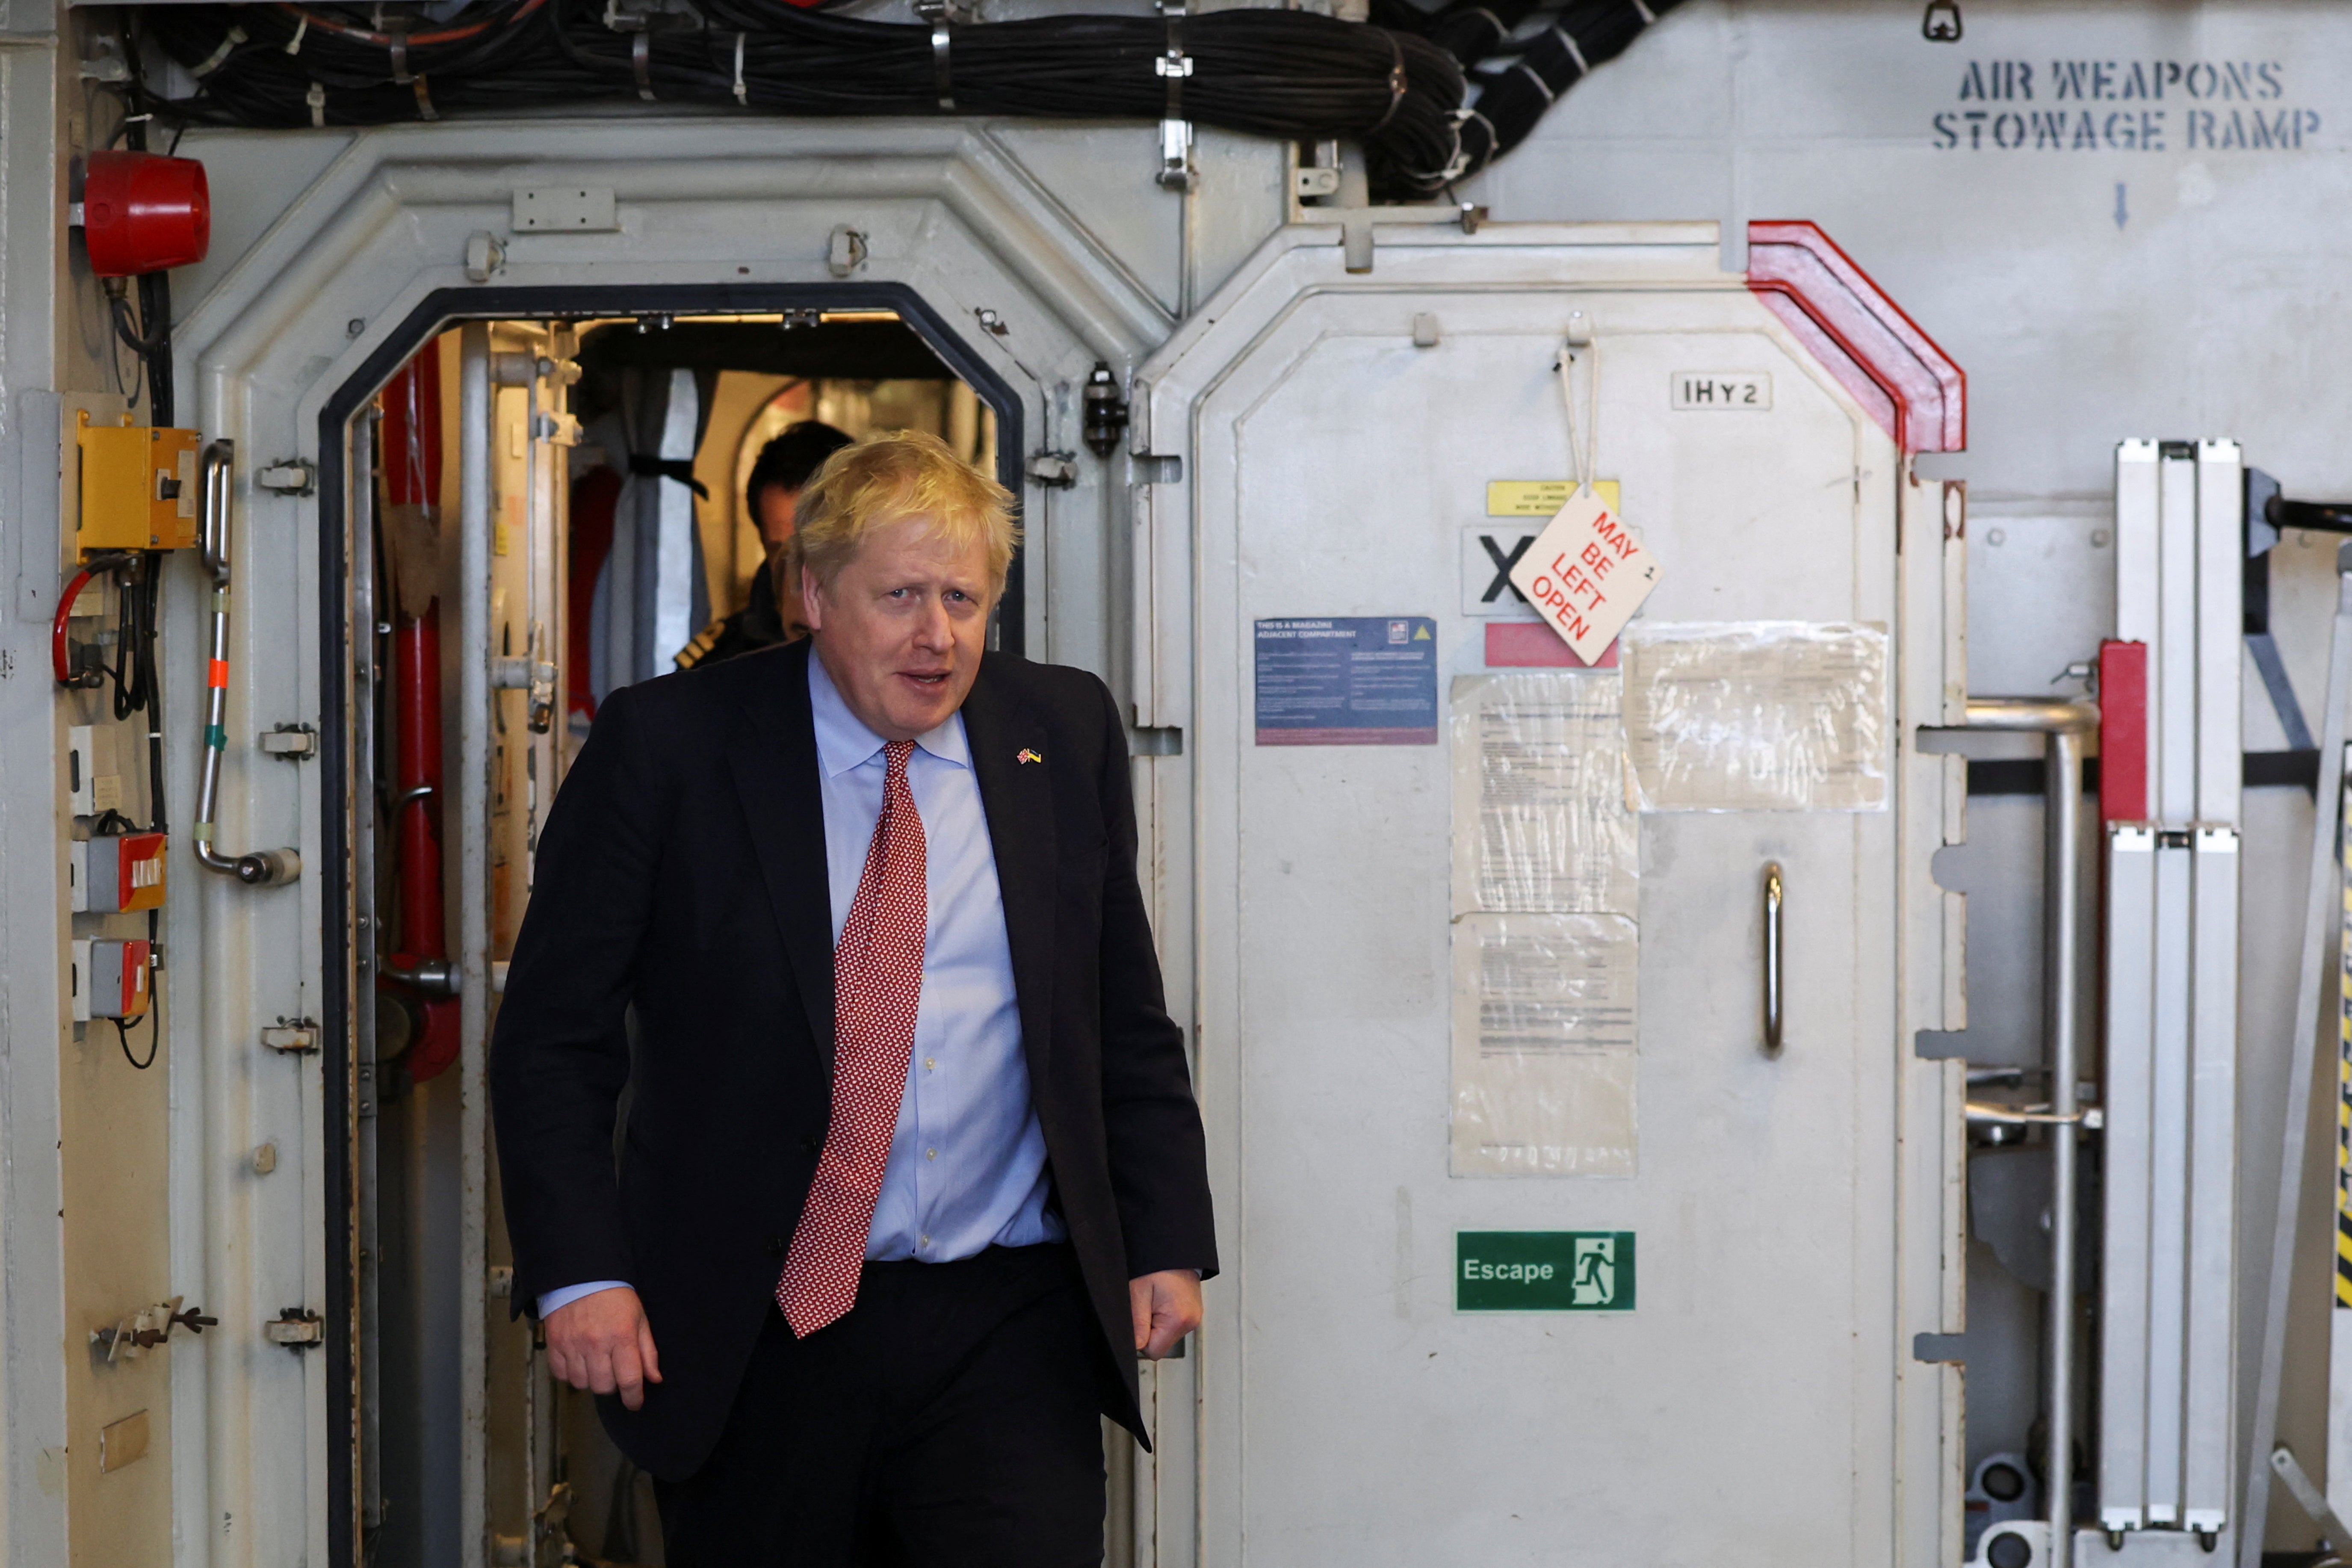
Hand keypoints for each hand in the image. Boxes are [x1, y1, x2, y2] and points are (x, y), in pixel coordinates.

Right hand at [545, 1286, 662, 1410]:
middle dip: (612, 1386)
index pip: (629, 1379)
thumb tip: (654, 1379)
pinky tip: (579, 1361)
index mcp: (622, 1337)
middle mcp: (596, 1344)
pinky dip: (571, 1373)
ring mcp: (573, 1344)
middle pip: (603, 1387)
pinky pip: (561, 1374)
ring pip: (582, 1384)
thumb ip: (647, 1351)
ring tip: (596, 1364)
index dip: (633, 1397)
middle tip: (614, 1372)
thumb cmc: (615, 1297)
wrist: (581, 1276)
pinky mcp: (555, 1344)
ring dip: (591, 1380)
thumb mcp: (639, 1319)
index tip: (634, 1403)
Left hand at [1129, 1269, 1201, 1359]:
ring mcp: (1194, 1318)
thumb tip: (1134, 1347)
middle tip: (1146, 1306)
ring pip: (1165, 1336)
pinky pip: (1172, 1326)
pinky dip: (1163, 1319)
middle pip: (1160, 1345)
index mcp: (1179, 1319)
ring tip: (1154, 1300)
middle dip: (1148, 1330)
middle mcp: (1191, 1322)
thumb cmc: (1156, 1265)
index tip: (1138, 1318)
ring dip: (1156, 1324)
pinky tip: (1161, 1301)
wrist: (1173, 1249)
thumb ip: (1136, 1325)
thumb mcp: (1138, 1293)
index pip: (1153, 1351)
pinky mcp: (1192, 1314)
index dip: (1140, 1338)